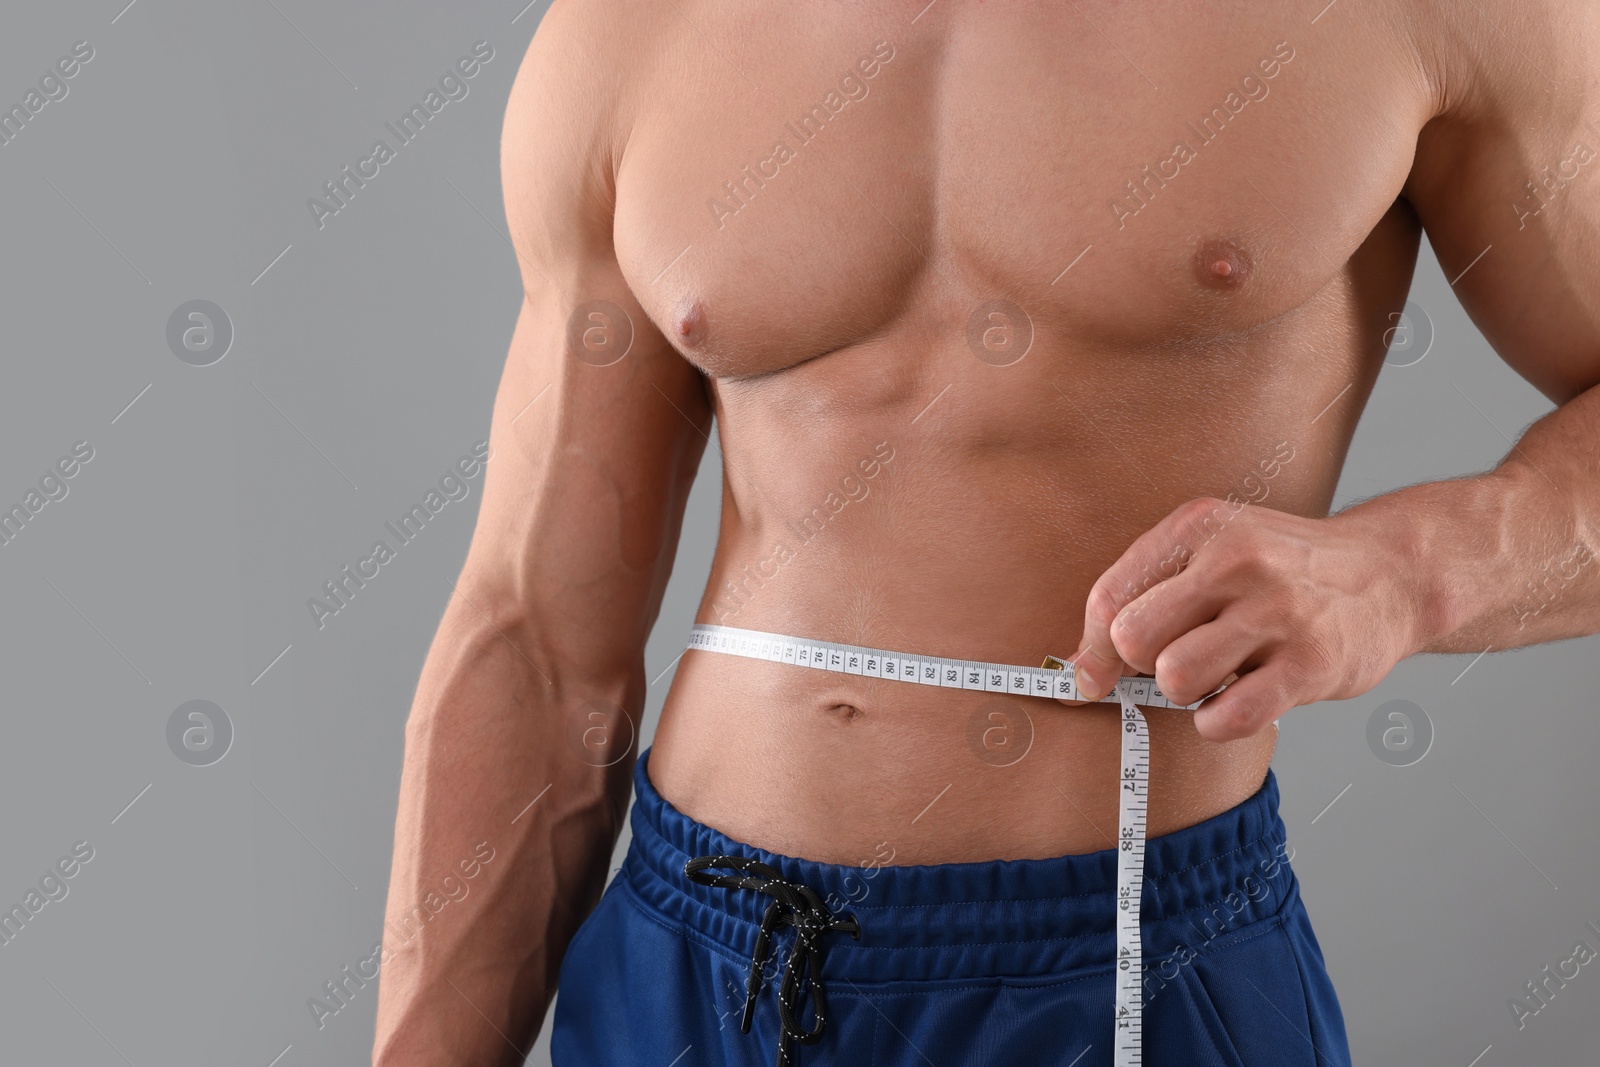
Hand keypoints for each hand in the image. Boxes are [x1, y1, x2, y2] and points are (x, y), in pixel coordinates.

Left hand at [1063, 498, 1421, 740]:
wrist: (1390, 574)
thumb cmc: (1281, 571)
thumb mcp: (1209, 553)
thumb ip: (1142, 599)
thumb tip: (1077, 676)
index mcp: (1200, 528)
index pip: (1110, 598)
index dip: (1093, 649)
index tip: (1096, 676)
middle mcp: (1238, 562)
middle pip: (1134, 640)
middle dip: (1141, 668)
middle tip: (1174, 662)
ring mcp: (1278, 612)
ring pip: (1176, 678)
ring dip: (1185, 693)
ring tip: (1216, 675)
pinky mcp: (1311, 664)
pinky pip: (1227, 716)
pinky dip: (1217, 722)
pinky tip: (1236, 700)